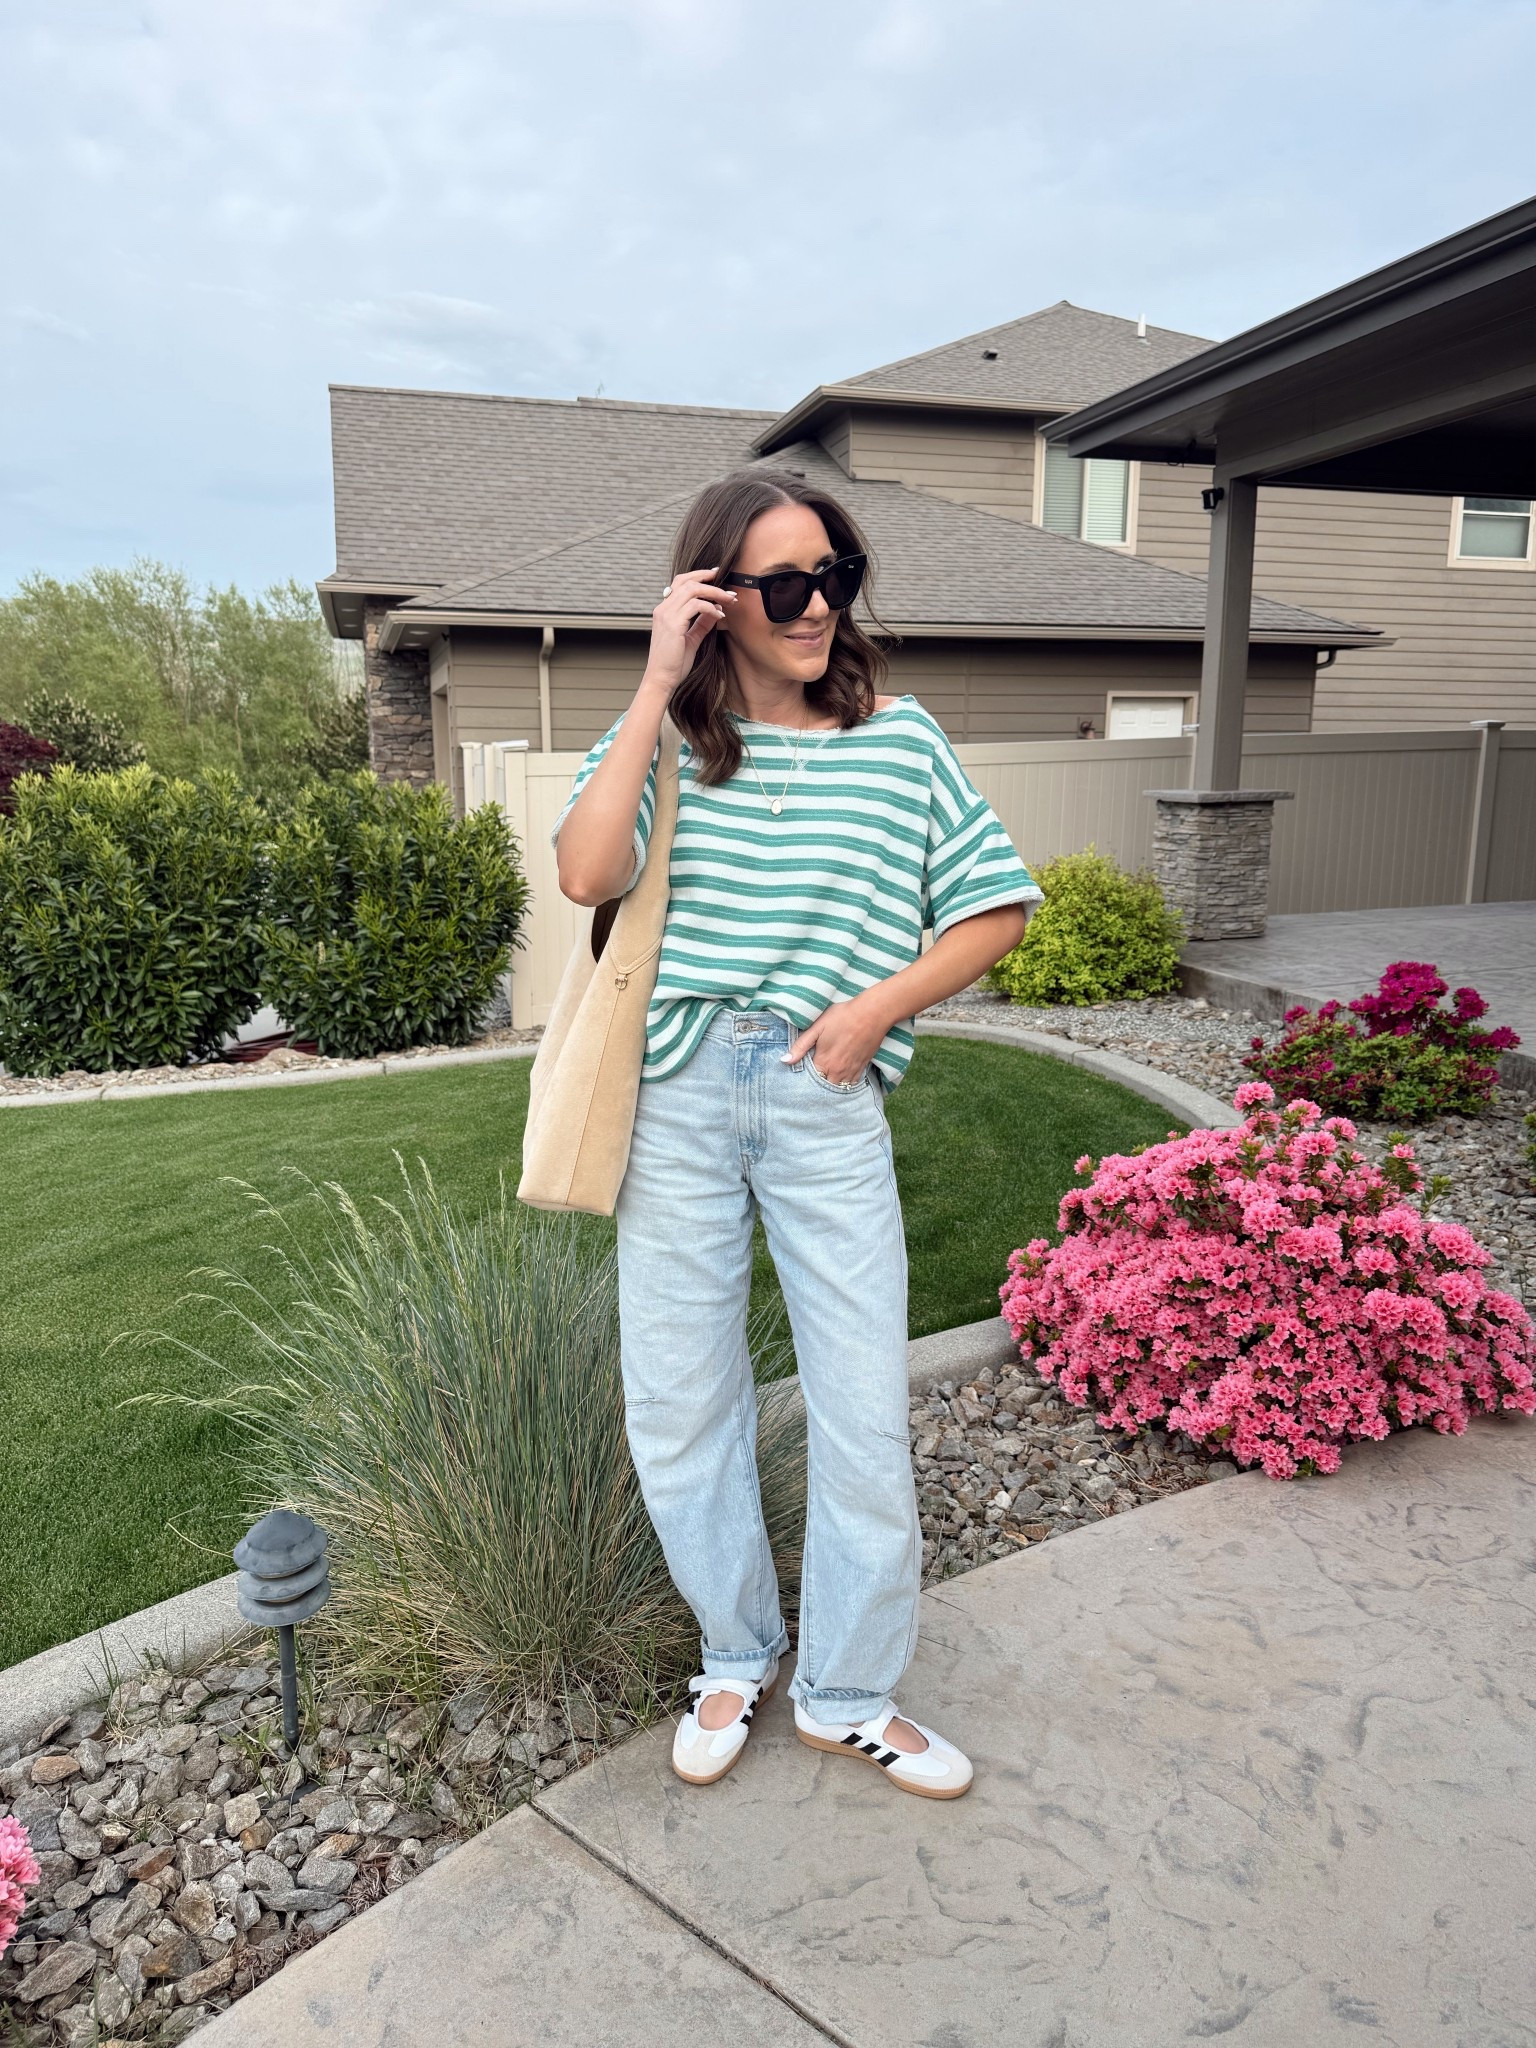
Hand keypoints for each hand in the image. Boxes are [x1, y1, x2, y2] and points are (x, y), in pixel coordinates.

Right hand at [643, 566, 737, 692]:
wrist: (661, 679)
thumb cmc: (673, 663)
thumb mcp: (691, 639)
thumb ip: (701, 623)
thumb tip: (715, 610)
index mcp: (665, 611)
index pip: (680, 583)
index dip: (699, 576)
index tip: (717, 577)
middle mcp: (663, 609)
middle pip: (687, 581)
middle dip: (710, 579)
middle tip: (728, 588)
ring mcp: (666, 615)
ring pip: (692, 589)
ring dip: (714, 592)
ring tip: (729, 600)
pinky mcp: (673, 624)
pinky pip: (696, 606)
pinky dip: (711, 608)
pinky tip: (720, 615)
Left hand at [783, 992, 892, 1085]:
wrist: (872, 1014)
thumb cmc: (843, 1017)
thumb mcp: (817, 1027)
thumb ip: (801, 1046)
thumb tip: (785, 1060)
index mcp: (824, 1062)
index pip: (810, 1080)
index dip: (805, 1079)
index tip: (801, 1075)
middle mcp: (837, 1071)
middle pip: (824, 1086)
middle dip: (818, 1084)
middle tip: (812, 1079)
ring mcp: (851, 1070)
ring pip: (838, 1087)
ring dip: (831, 1085)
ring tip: (825, 1078)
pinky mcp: (862, 1066)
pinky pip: (852, 1083)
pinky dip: (845, 1083)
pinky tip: (840, 1077)